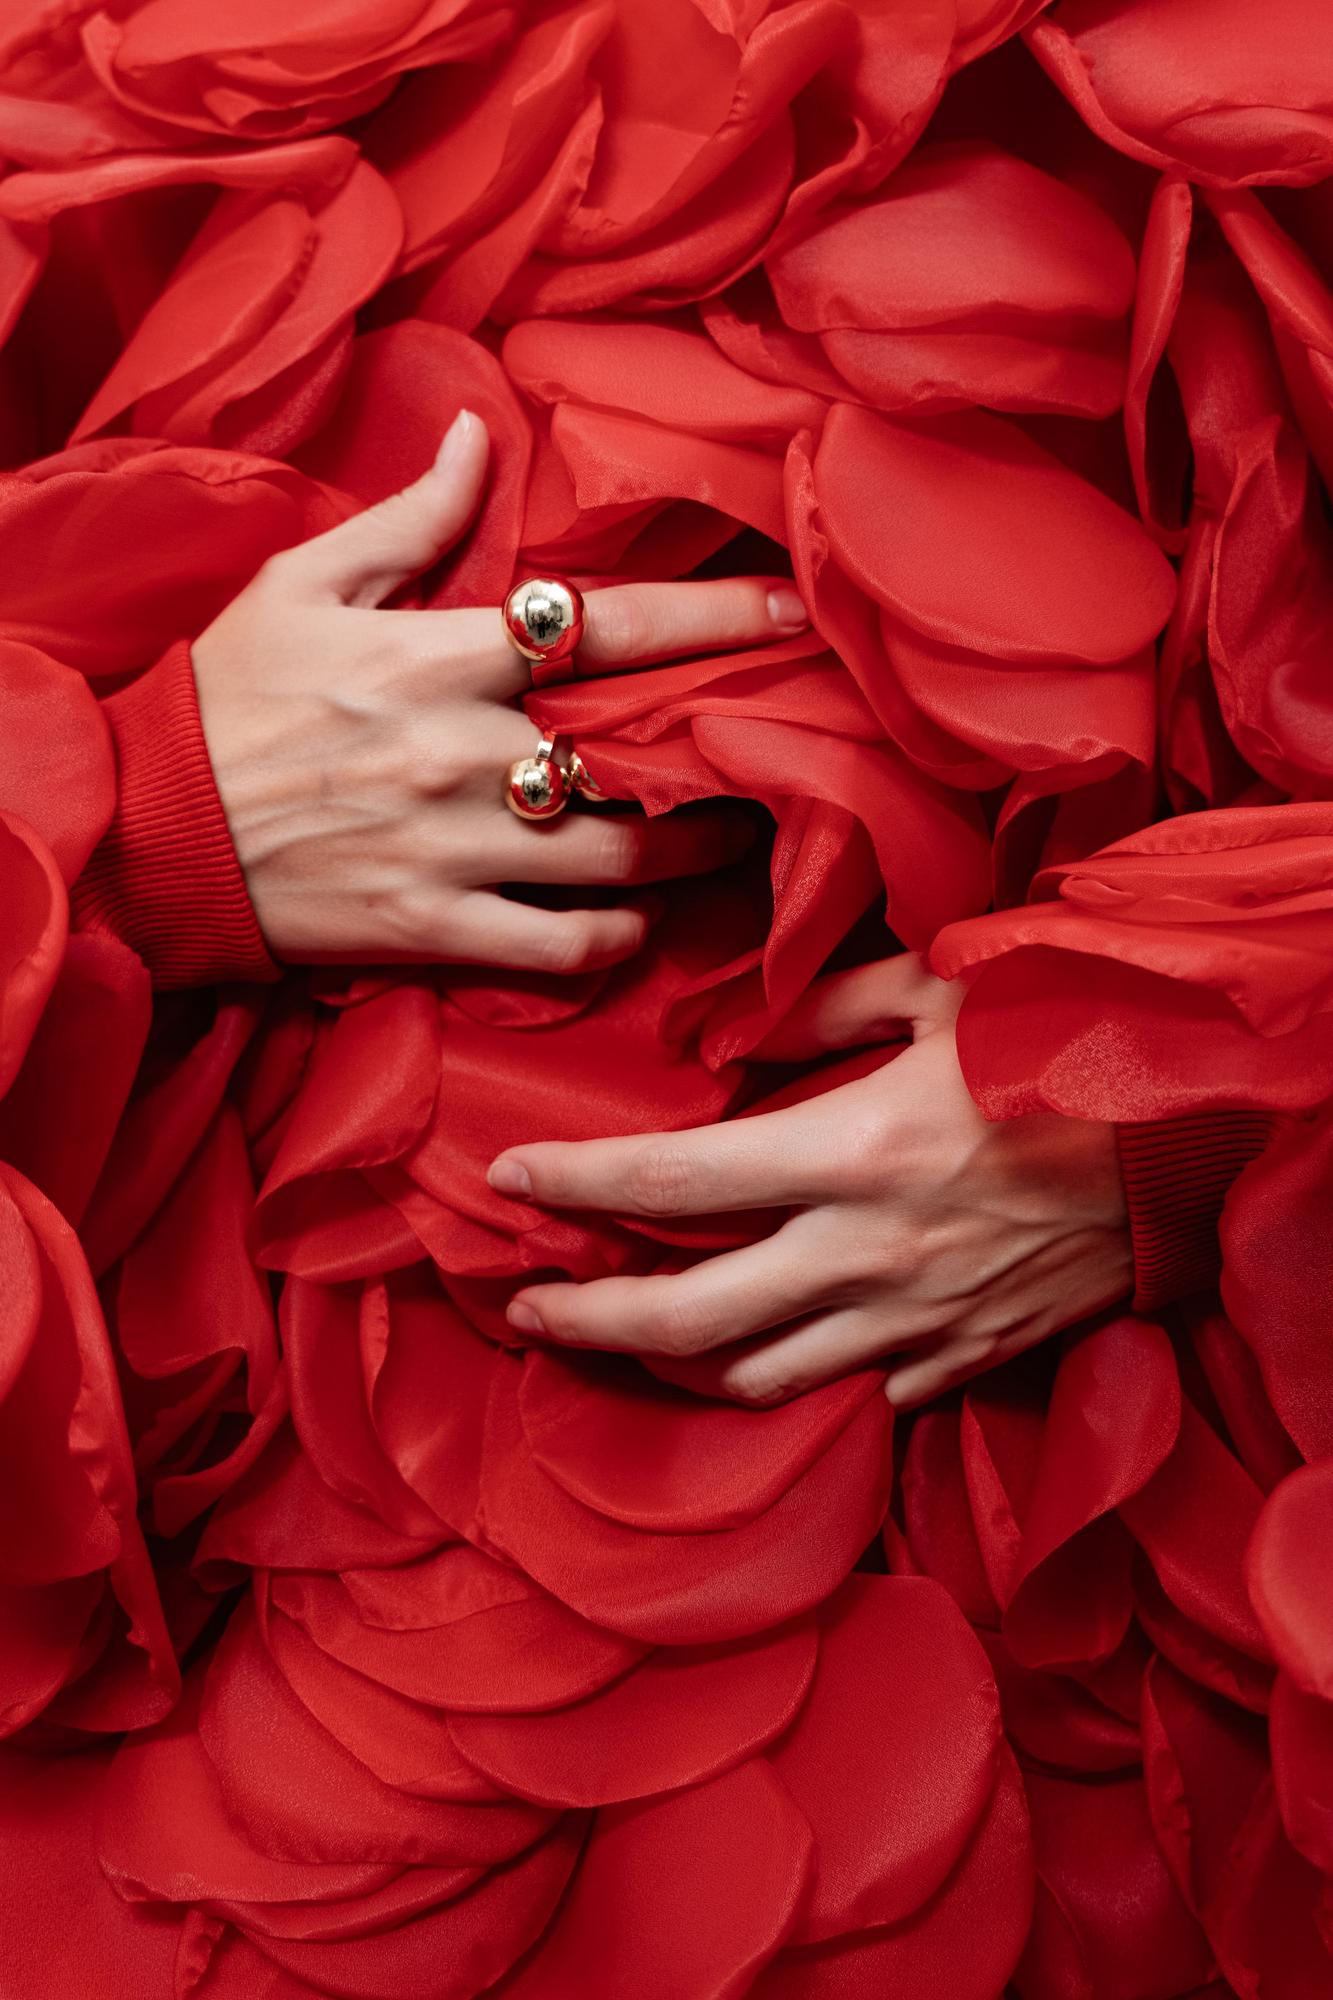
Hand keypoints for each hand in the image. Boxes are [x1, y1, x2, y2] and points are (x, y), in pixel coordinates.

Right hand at [191, 409, 806, 967]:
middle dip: (732, 746)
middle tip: (794, 743)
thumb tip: (480, 433)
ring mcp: (452, 849)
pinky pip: (559, 946)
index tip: (795, 611)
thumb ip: (409, 518)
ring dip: (696, 848)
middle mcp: (463, 753)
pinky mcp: (432, 928)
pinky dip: (618, 937)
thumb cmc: (228, 696)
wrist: (150, 826)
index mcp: (438, 657)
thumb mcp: (303, 584)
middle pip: (637, 749)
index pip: (605, 627)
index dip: (712, 617)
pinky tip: (640, 919)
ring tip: (737, 832)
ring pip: (618, 855)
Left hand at [488, 955, 1133, 1406]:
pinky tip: (759, 1353)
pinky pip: (850, 1392)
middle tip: (524, 1305)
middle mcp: (863, 1256)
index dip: (572, 1183)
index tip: (506, 1182)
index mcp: (848, 1154)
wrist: (1197, 1145)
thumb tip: (732, 1046)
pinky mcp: (960, 1358)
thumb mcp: (939, 993)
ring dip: (669, 1364)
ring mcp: (913, 1322)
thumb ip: (821, 1013)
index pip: (670, 1182)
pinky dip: (789, 1377)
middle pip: (684, 1317)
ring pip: (754, 1378)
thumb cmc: (1068, 1048)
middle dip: (585, 1316)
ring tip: (620, 1336)